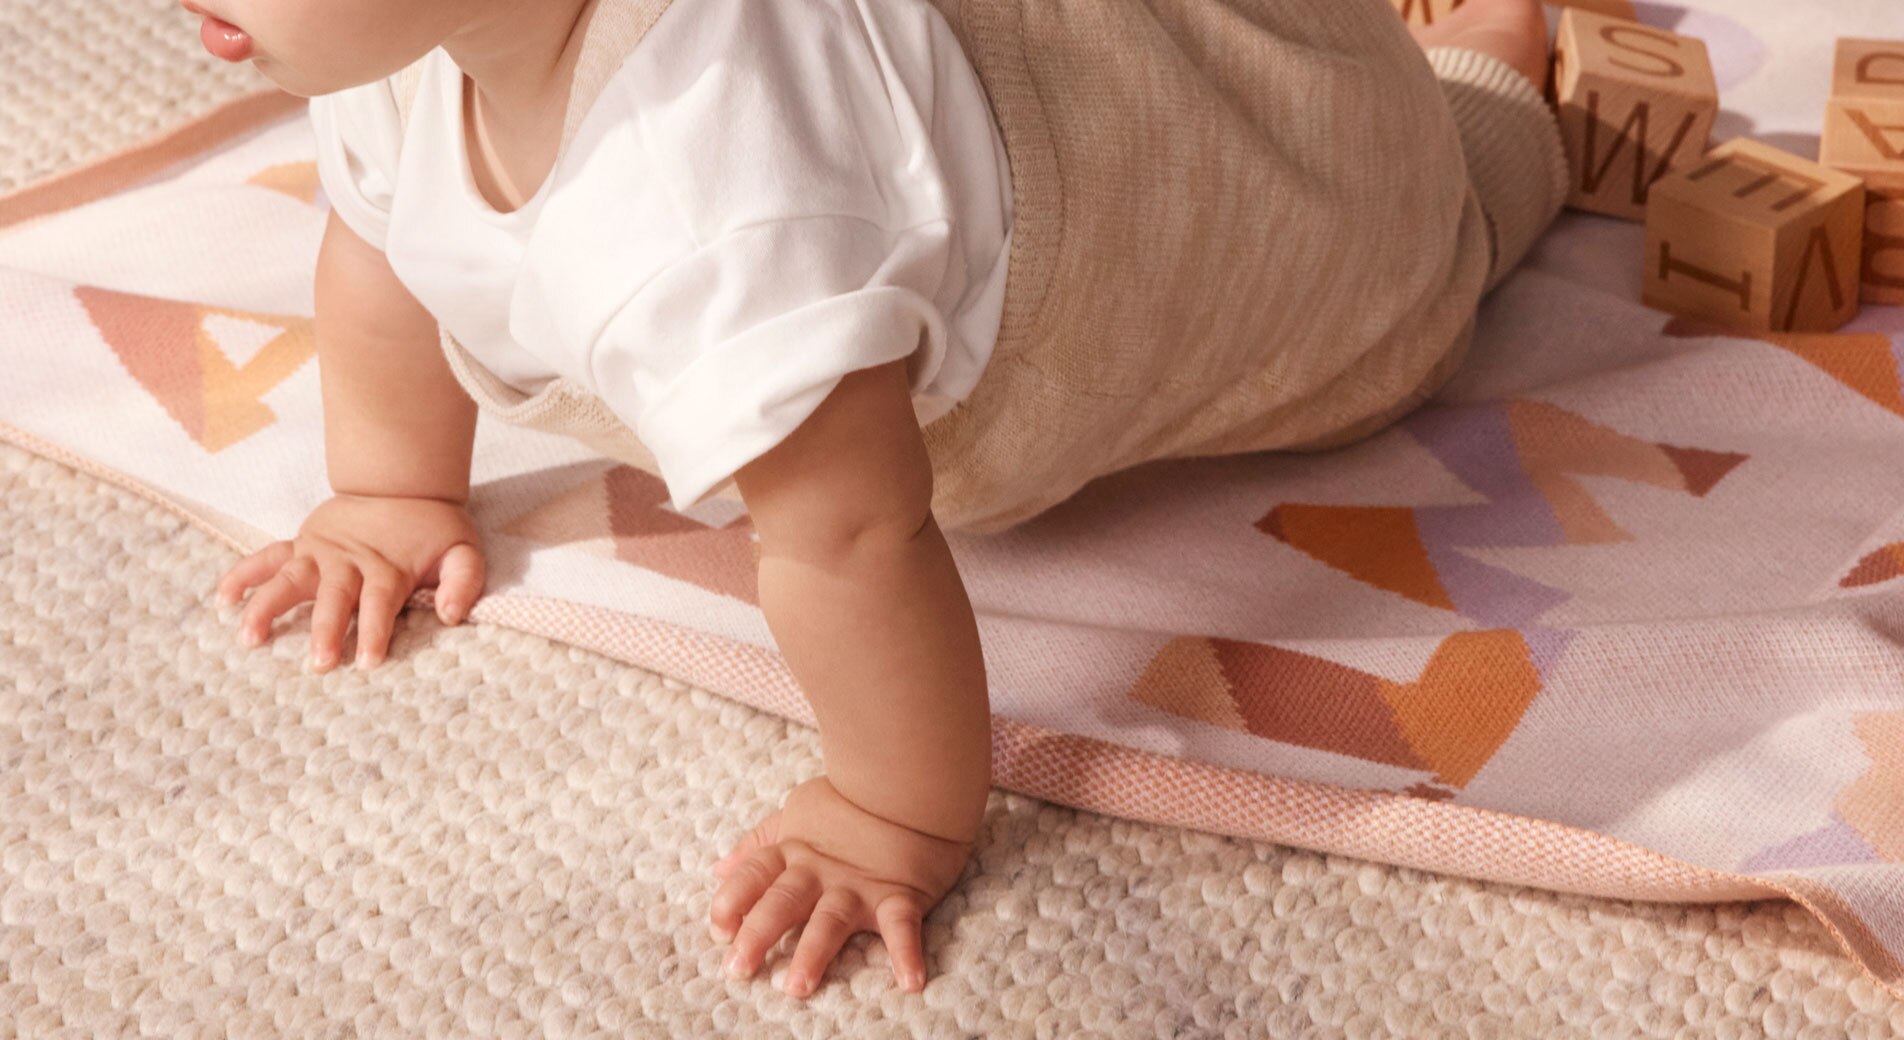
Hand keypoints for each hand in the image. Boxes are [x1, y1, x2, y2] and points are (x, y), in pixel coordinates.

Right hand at [213, 492, 484, 671]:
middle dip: (324, 629)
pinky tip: (223, 599)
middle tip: (317, 664)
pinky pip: (266, 558)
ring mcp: (319, 552)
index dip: (375, 631)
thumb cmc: (433, 529)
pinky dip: (242, 574)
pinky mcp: (300, 544)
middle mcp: (348, 562)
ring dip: (268, 607)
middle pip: (334, 597)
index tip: (369, 662)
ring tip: (249, 638)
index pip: (380, 602)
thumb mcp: (463, 550)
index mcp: (387, 568)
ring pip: (289, 579)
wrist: (402, 484)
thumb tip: (450, 615)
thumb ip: (463, 581)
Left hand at [708, 775, 976, 999]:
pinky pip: (902, 925)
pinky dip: (906, 952)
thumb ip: (761, 842)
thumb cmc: (851, 798)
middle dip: (758, 935)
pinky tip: (909, 980)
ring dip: (813, 953)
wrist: (910, 781)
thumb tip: (719, 869)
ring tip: (798, 986)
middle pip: (782, 903)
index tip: (719, 930)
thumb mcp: (797, 811)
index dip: (732, 901)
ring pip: (830, 920)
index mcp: (795, 851)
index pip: (754, 876)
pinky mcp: (901, 894)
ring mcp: (860, 885)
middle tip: (739, 969)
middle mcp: (820, 872)